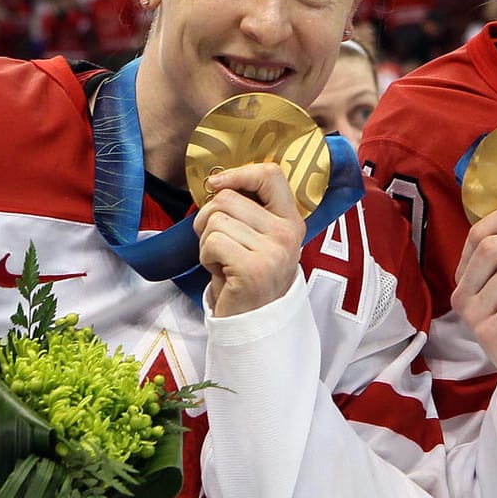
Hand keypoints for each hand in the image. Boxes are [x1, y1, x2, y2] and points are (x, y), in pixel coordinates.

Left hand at [193, 162, 306, 317]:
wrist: (253, 323)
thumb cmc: (246, 276)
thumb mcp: (258, 238)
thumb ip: (249, 209)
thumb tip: (218, 181)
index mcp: (291, 220)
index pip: (271, 175)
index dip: (238, 174)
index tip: (216, 185)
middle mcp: (287, 233)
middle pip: (228, 198)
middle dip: (209, 219)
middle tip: (219, 245)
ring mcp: (273, 252)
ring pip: (215, 220)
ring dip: (206, 241)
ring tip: (222, 261)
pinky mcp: (253, 268)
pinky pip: (211, 243)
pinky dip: (205, 257)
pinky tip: (220, 272)